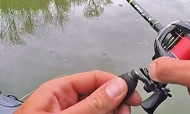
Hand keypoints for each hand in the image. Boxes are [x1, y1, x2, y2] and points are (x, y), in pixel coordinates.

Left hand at [14, 70, 141, 113]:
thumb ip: (91, 104)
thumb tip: (117, 87)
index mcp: (56, 92)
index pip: (93, 78)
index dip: (116, 84)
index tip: (133, 96)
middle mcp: (62, 102)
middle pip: (98, 95)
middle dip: (115, 103)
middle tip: (125, 112)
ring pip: (97, 109)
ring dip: (111, 113)